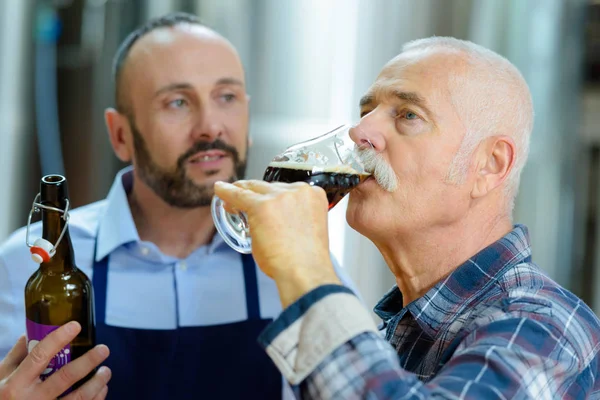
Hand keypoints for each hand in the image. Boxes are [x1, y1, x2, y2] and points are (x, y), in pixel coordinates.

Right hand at [0, 321, 110, 399]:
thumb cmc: (0, 397)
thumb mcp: (1, 376)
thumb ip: (16, 355)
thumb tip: (30, 332)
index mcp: (16, 383)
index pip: (39, 356)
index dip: (58, 339)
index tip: (75, 325)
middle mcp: (31, 399)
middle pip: (66, 377)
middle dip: (89, 361)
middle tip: (104, 349)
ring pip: (78, 398)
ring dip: (97, 383)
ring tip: (106, 371)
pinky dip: (96, 399)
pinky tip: (101, 389)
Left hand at [214, 180, 340, 306]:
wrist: (304, 270)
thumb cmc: (306, 260)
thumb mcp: (307, 229)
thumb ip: (294, 219)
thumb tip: (274, 223)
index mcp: (314, 195)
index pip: (288, 190)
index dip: (272, 195)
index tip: (266, 201)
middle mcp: (298, 190)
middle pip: (270, 187)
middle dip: (256, 194)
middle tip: (244, 201)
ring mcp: (279, 196)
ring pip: (255, 189)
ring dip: (242, 193)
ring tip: (230, 201)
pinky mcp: (261, 205)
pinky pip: (238, 195)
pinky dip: (227, 192)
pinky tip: (219, 190)